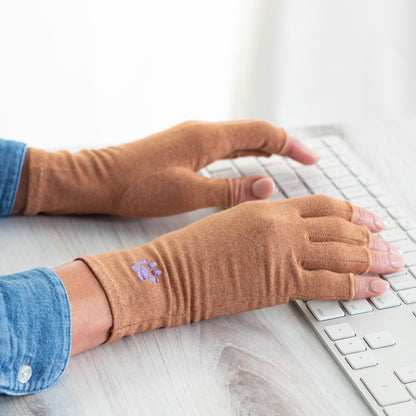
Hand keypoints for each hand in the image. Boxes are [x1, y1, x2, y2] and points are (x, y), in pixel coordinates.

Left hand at [20, 120, 317, 216]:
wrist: (101, 179)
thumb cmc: (139, 186)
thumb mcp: (188, 193)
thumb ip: (229, 190)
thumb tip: (269, 188)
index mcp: (207, 137)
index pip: (261, 133)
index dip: (290, 145)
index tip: (312, 159)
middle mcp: (203, 132)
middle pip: (253, 132)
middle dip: (282, 145)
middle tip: (305, 161)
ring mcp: (193, 139)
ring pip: (238, 139)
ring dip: (264, 149)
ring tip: (285, 163)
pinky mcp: (185, 149)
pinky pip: (223, 148)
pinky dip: (243, 155)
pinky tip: (247, 166)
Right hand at [77, 195, 401, 342]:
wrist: (170, 272)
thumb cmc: (191, 248)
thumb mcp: (229, 223)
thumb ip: (261, 222)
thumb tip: (284, 229)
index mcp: (267, 207)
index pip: (322, 206)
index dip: (351, 213)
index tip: (367, 219)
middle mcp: (282, 225)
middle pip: (340, 228)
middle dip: (369, 235)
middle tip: (387, 241)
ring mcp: (284, 253)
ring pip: (342, 253)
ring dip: (372, 258)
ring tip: (392, 262)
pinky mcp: (281, 283)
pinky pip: (331, 284)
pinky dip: (357, 287)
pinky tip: (375, 289)